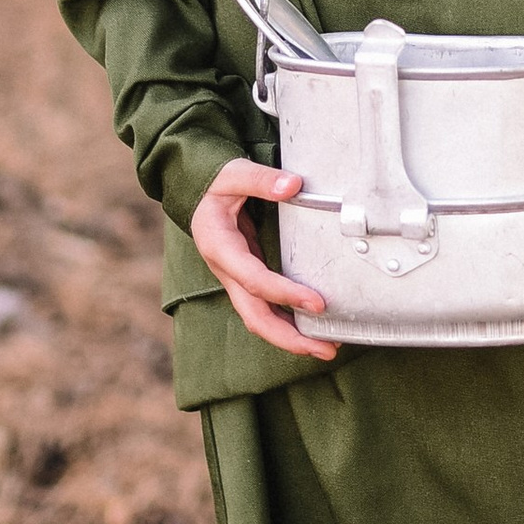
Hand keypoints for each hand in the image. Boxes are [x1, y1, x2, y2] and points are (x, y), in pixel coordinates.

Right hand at [190, 157, 335, 360]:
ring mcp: (235, 279)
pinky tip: (311, 329)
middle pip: (254, 316)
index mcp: (220, 247)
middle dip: (289, 337)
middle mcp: (226, 271)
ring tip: (326, 348)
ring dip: (290, 338)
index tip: (317, 303)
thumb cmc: (215, 183)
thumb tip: (293, 185)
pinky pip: (265, 308)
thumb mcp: (234, 174)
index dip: (285, 294)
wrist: (197, 191)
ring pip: (259, 319)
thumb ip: (262, 180)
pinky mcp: (246, 280)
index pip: (254, 280)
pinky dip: (287, 322)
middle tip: (326, 349)